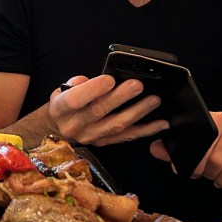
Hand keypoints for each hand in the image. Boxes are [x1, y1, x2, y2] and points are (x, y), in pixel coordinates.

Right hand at [50, 75, 166, 146]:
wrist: (61, 126)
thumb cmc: (66, 103)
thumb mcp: (61, 89)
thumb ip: (76, 84)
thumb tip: (89, 80)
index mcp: (61, 109)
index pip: (74, 100)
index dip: (92, 90)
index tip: (109, 79)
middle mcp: (75, 126)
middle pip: (99, 112)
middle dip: (120, 97)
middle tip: (137, 85)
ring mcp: (91, 137)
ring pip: (116, 126)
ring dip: (137, 112)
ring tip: (153, 100)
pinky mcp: (104, 143)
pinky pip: (127, 137)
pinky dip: (145, 130)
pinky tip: (160, 124)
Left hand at [149, 111, 221, 186]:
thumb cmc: (212, 151)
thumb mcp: (189, 149)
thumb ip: (170, 149)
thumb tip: (155, 148)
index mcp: (206, 120)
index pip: (192, 135)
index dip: (187, 156)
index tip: (182, 168)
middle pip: (206, 152)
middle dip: (199, 169)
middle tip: (198, 173)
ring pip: (219, 163)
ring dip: (212, 174)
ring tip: (211, 174)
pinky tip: (221, 178)